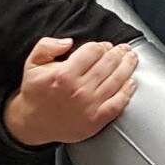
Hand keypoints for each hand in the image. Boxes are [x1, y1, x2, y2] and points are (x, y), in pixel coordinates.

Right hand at [3, 37, 137, 147]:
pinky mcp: (96, 119)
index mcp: (64, 74)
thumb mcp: (32, 64)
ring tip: (131, 59)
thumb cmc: (36, 93)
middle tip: (124, 49)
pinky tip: (131, 83)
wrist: (33, 123)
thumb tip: (68, 42)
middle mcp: (79, 89)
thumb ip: (46, 46)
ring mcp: (90, 105)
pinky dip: (127, 91)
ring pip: (117, 79)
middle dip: (118, 52)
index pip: (93, 51)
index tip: (104, 46)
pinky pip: (118, 103)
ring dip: (127, 66)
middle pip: (108, 63)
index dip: (101, 45)